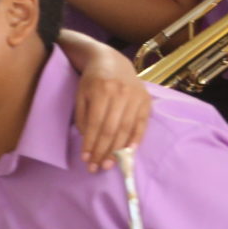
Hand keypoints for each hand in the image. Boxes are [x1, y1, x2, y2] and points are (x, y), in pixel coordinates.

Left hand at [73, 48, 149, 172]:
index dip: (91, 143)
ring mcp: (136, 97)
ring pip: (126, 129)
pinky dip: (135, 140)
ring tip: (108, 164)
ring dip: (118, 150)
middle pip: (112, 129)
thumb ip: (83, 116)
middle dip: (103, 151)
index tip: (85, 159)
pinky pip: (142, 124)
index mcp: (101, 90)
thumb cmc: (92, 81)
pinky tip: (128, 153)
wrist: (111, 61)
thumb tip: (87, 140)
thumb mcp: (81, 94)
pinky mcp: (147, 101)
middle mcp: (121, 94)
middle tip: (96, 167)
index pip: (96, 124)